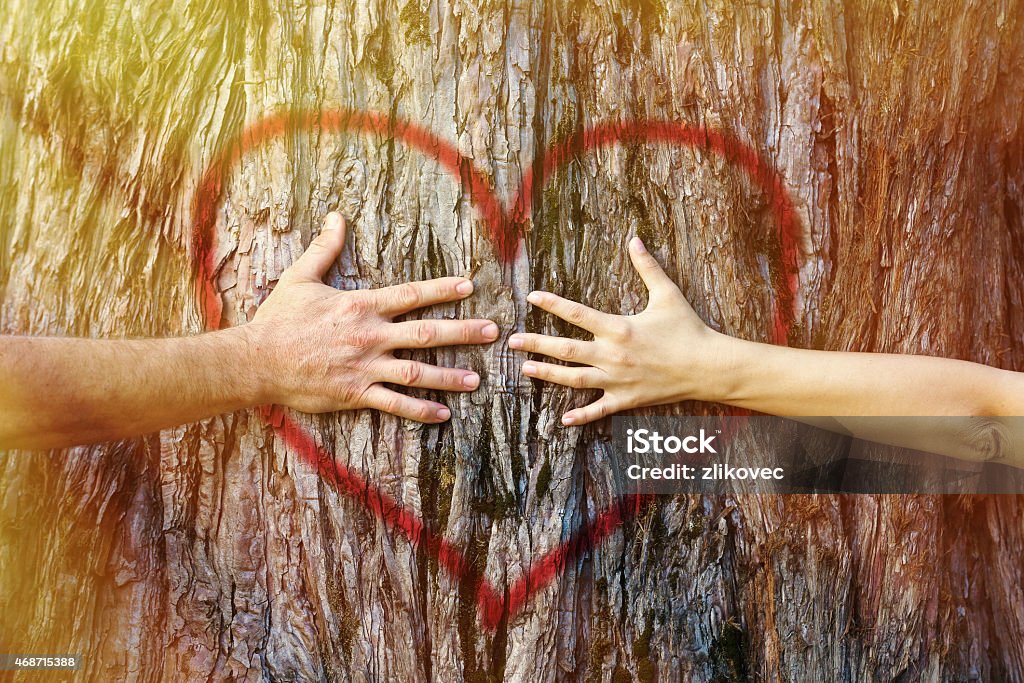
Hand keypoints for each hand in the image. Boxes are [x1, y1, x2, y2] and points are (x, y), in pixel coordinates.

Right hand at [246, 212, 498, 421]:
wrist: (256, 359)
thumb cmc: (278, 318)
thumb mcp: (300, 276)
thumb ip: (325, 248)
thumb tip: (335, 216)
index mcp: (361, 307)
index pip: (411, 295)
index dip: (442, 290)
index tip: (469, 286)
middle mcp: (370, 337)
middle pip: (426, 333)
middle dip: (463, 332)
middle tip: (492, 331)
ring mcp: (365, 368)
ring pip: (417, 372)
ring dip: (449, 376)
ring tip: (477, 380)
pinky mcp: (355, 394)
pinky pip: (394, 404)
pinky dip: (420, 410)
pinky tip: (443, 415)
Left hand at [509, 237, 730, 425]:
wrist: (708, 367)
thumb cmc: (688, 329)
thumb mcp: (667, 294)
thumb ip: (647, 267)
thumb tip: (635, 239)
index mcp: (619, 328)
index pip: (578, 313)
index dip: (553, 304)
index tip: (532, 297)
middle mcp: (613, 355)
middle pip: (566, 349)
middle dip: (537, 344)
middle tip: (513, 341)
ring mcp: (618, 380)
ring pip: (575, 379)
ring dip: (548, 375)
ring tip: (526, 369)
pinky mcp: (627, 399)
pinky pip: (599, 410)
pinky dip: (581, 416)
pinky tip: (563, 419)